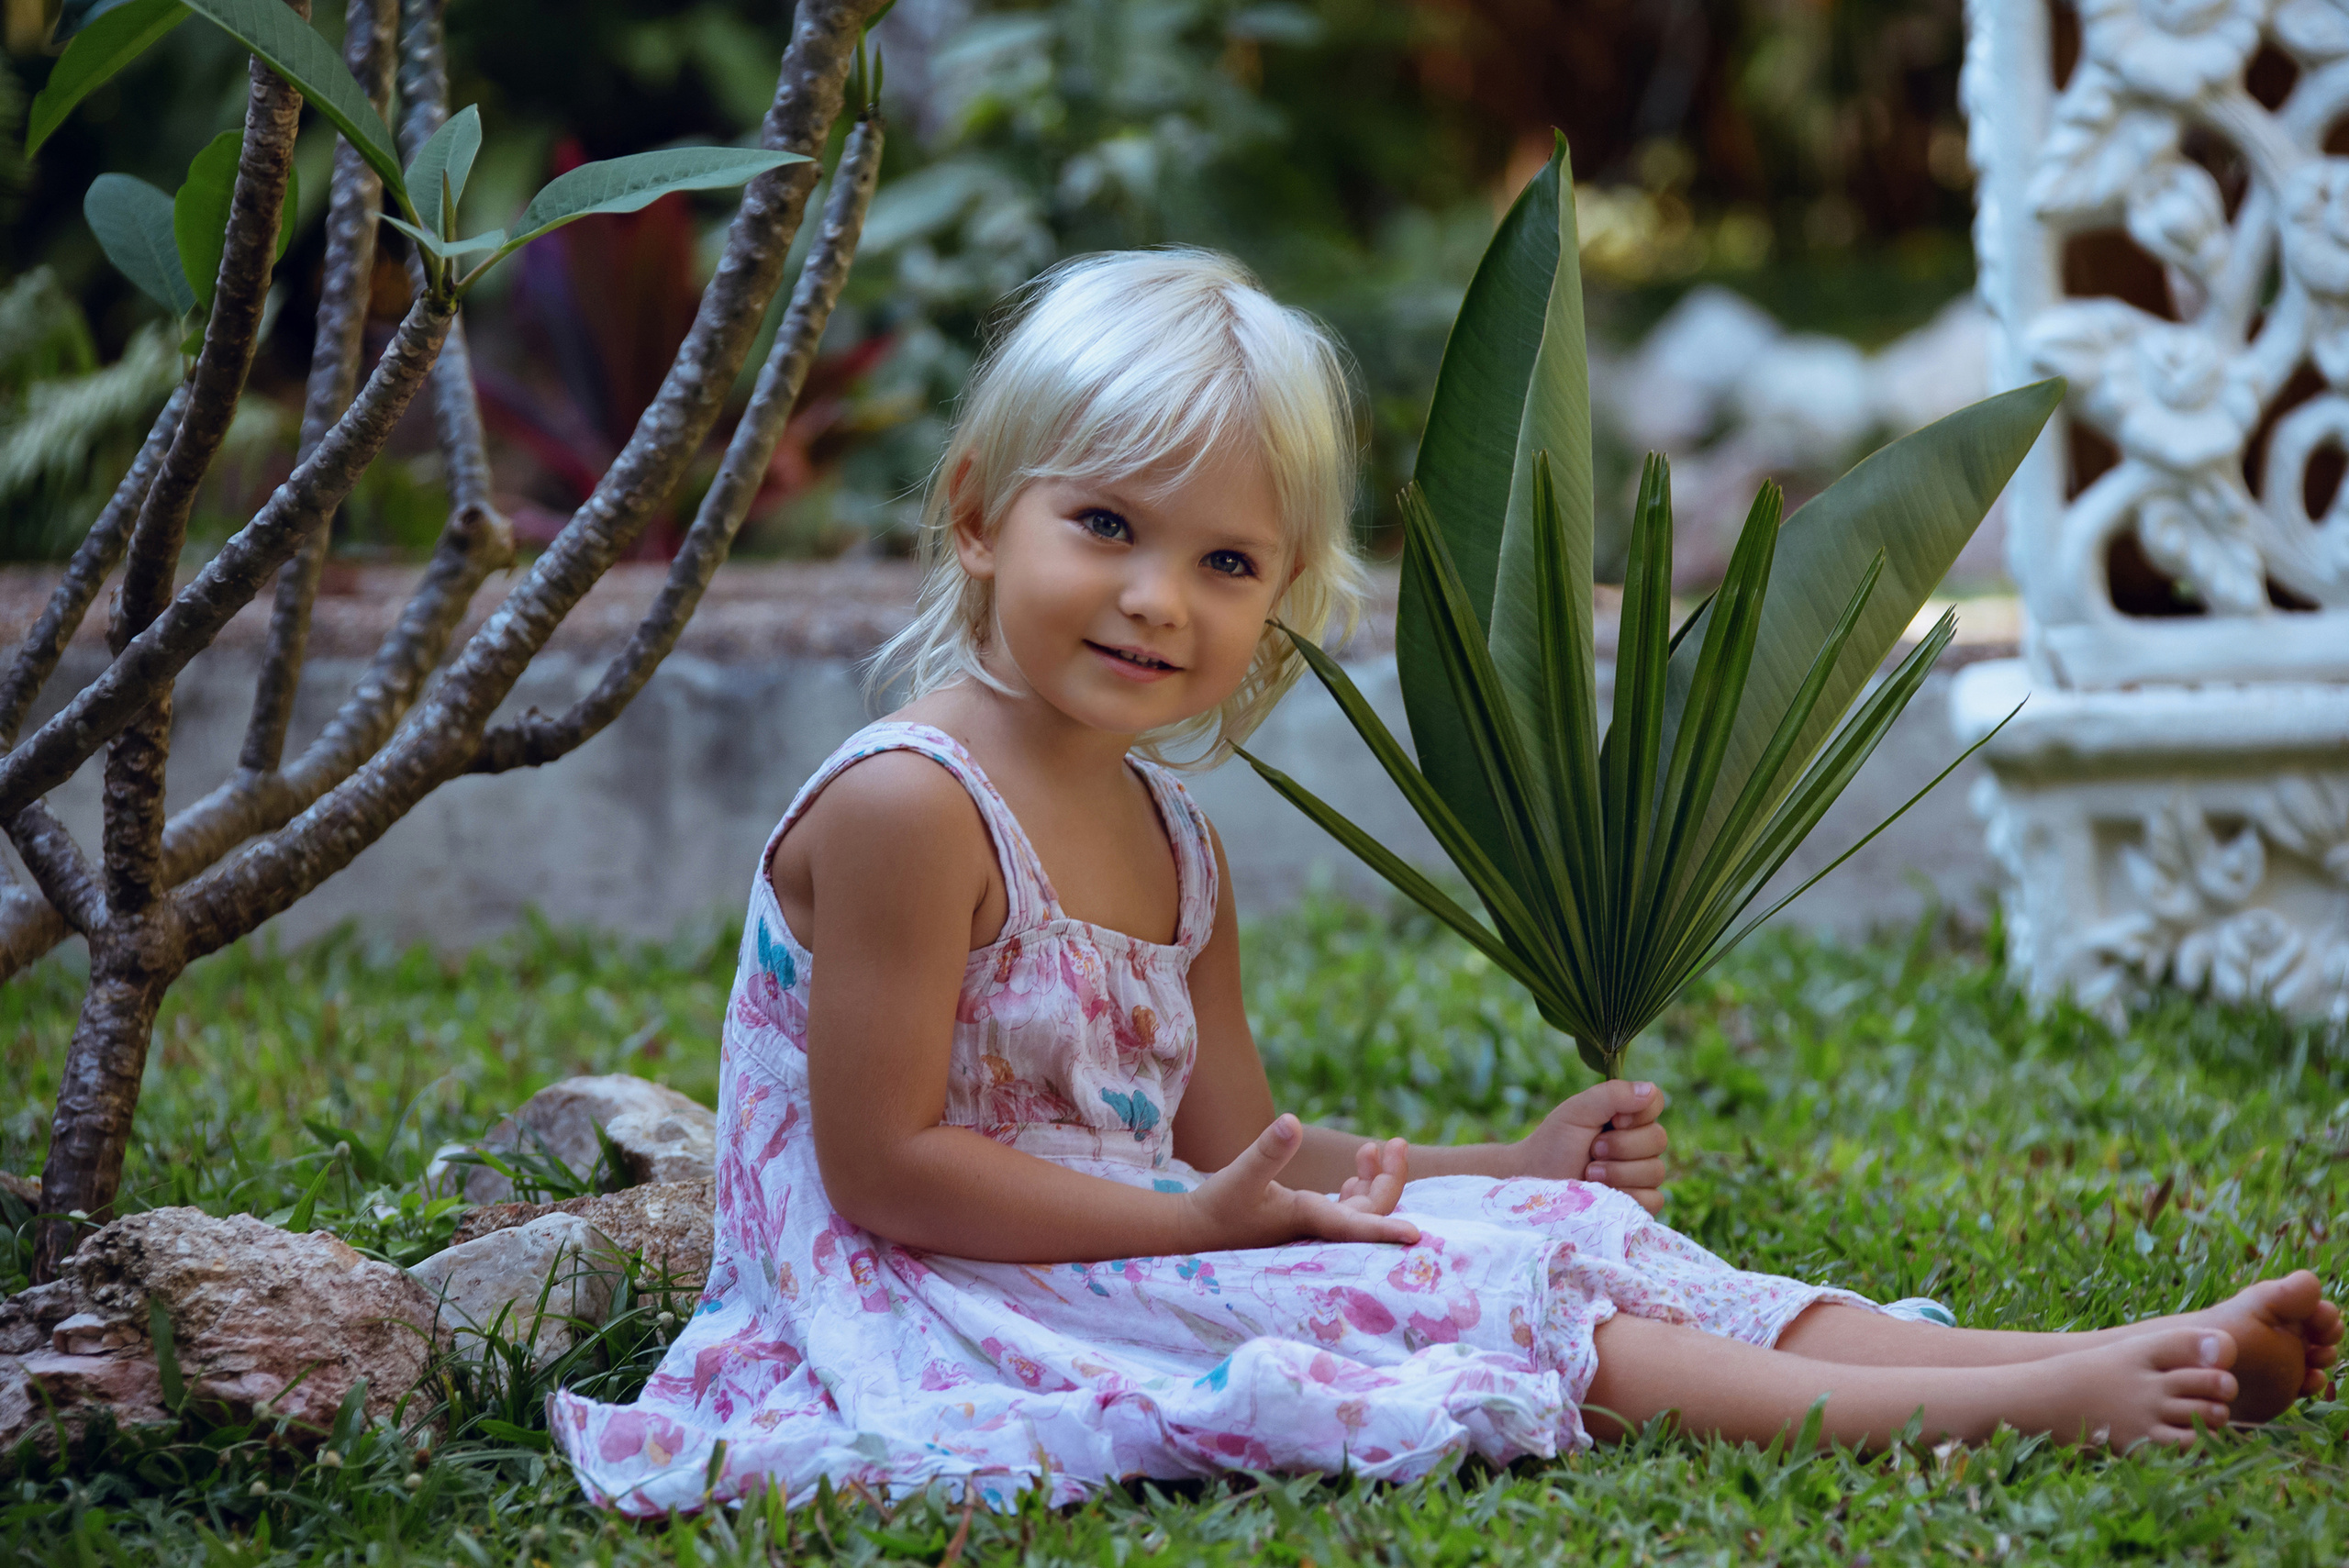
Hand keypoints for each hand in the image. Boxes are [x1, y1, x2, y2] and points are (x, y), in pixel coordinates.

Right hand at [1188, 1115, 1420, 1250]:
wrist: (1194, 1231)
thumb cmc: (1217, 1207)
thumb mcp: (1241, 1175)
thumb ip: (1267, 1150)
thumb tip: (1292, 1121)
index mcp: (1310, 1220)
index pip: (1358, 1227)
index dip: (1387, 1231)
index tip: (1416, 1236)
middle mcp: (1319, 1227)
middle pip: (1371, 1213)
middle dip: (1390, 1179)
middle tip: (1396, 1142)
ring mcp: (1315, 1225)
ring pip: (1362, 1211)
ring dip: (1376, 1181)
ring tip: (1379, 1147)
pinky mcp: (1306, 1219)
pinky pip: (1347, 1209)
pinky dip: (1358, 1188)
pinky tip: (1357, 1170)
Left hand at [1516, 1079, 1669, 1213]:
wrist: (1536, 1180)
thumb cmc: (1554, 1143)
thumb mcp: (1578, 1111)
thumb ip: (1612, 1095)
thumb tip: (1649, 1089)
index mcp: (1628, 1116)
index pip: (1655, 1102)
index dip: (1637, 1113)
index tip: (1612, 1121)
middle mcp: (1640, 1144)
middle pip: (1658, 1139)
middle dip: (1620, 1146)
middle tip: (1592, 1150)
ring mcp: (1642, 1175)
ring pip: (1656, 1170)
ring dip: (1618, 1172)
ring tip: (1590, 1173)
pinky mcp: (1639, 1204)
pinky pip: (1653, 1199)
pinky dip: (1627, 1195)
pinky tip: (1603, 1193)